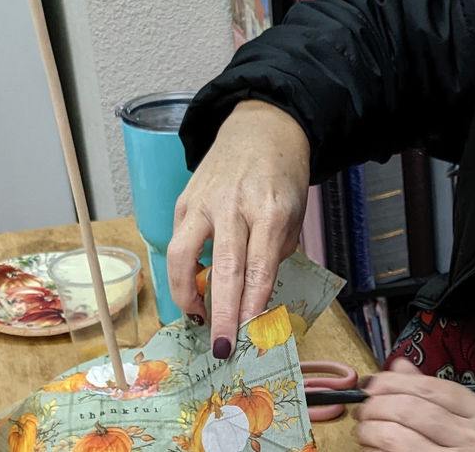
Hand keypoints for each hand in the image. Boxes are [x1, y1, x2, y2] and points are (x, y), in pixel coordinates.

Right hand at [166, 100, 309, 355]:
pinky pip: (180, 242)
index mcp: (270, 208)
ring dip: (188, 294)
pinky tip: (193, 289)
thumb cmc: (283, 176)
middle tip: (220, 346)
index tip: (248, 333)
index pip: (260, 266)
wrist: (263, 128)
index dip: (252, 303)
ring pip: (185, 255)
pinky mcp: (185, 200)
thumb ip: (275, 250)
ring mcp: (204, 201)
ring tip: (198, 318)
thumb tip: (255, 294)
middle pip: (225, 267)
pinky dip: (184, 271)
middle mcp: (234, 205)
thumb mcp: (294, 212)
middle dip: (222, 312)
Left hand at [355, 358, 474, 451]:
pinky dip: (374, 450)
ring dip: (370, 430)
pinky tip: (370, 447)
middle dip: (377, 405)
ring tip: (363, 429)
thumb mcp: (463, 424)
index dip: (394, 382)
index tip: (373, 384)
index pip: (430, 387)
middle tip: (363, 409)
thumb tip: (399, 367)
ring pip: (396, 436)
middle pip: (410, 409)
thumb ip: (434, 395)